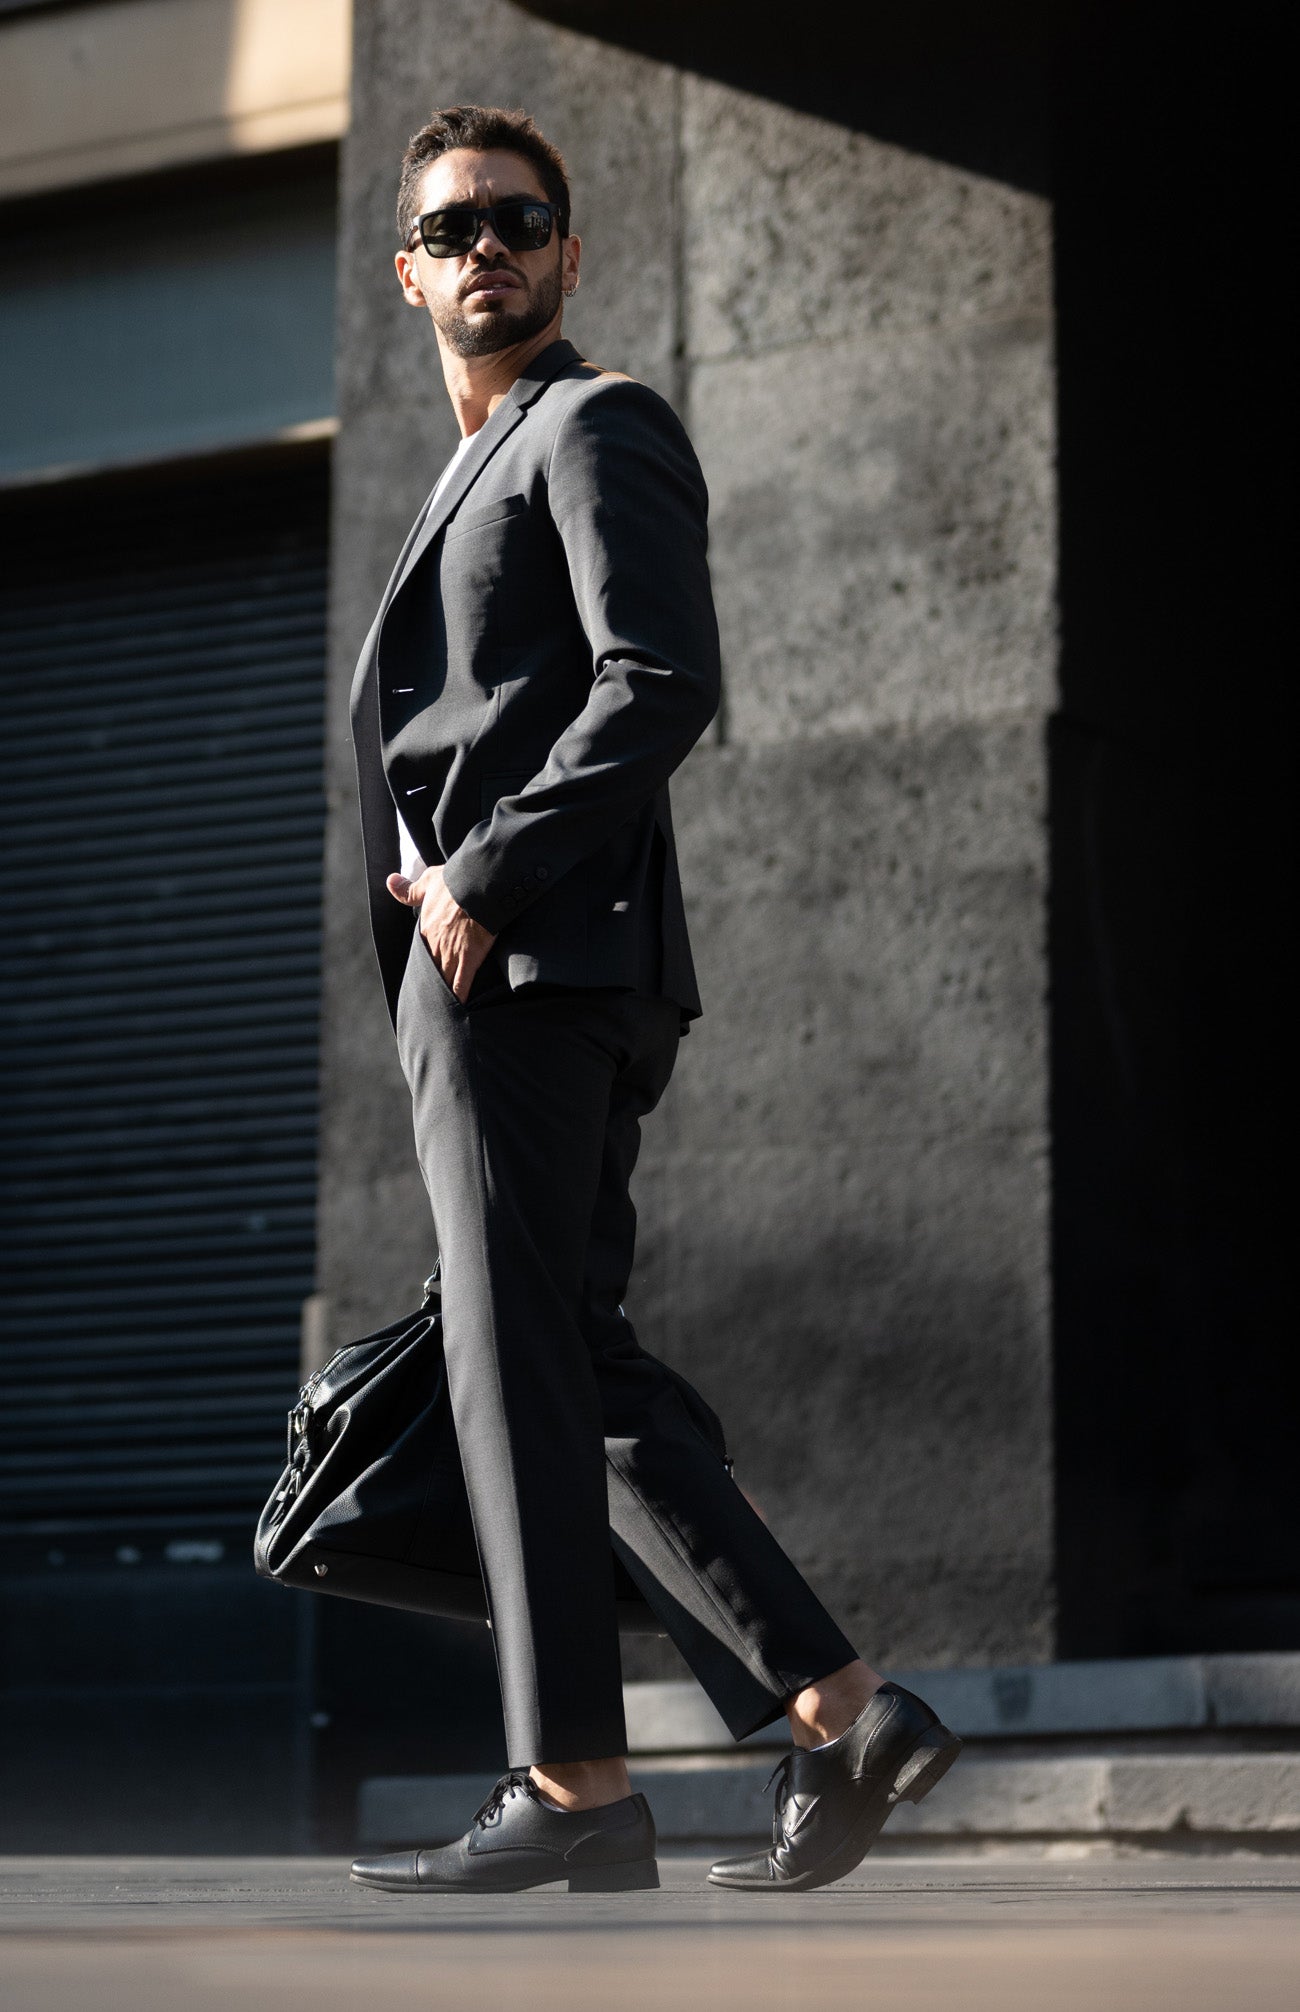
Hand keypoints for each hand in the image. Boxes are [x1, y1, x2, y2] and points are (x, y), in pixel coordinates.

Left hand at [386, 864, 496, 1002]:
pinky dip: (459, 996)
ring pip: (444, 980)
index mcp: (426, 929)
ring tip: (439, 1009)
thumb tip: (390, 881)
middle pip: (430, 970)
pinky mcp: (469, 958)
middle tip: (427, 1000)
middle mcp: (435, 945)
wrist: (476, 886)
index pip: (422, 951)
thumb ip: (409, 888)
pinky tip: (458, 1009)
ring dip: (442, 994)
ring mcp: (451, 954)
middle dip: (430, 983)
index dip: (424, 962)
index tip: (423, 973)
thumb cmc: (454, 882)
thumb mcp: (428, 882)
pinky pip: (462, 983)